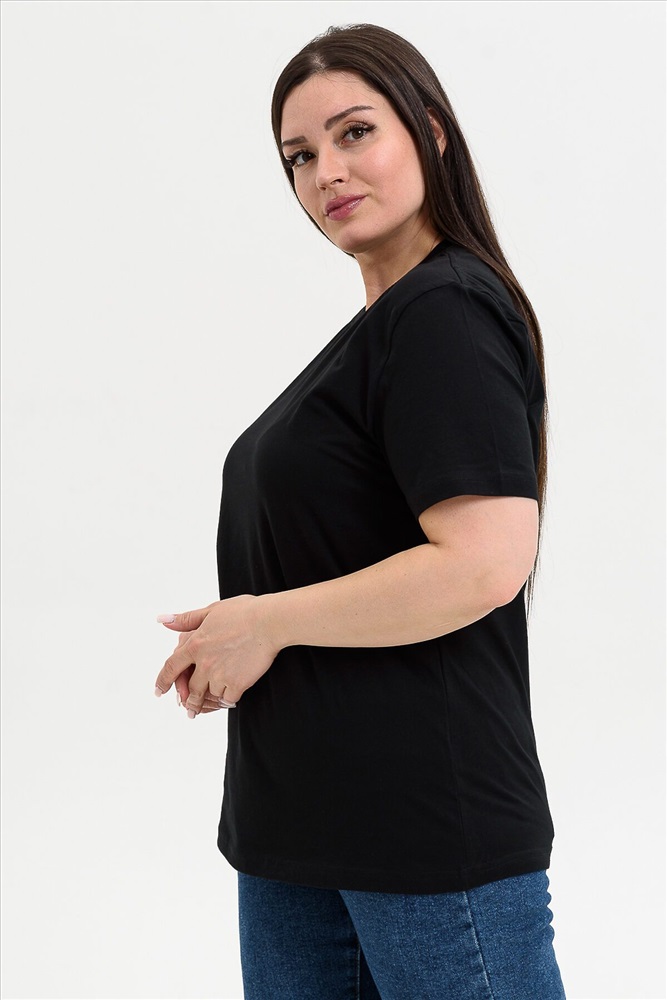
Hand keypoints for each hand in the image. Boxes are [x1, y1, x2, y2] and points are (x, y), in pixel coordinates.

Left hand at [154, 595, 278, 716]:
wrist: (269, 622)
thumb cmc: (244, 612)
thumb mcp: (212, 610)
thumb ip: (187, 619)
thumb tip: (163, 620)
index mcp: (195, 644)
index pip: (171, 667)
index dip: (163, 681)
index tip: (159, 691)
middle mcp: (204, 662)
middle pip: (190, 688)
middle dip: (188, 701)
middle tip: (189, 709)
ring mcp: (220, 674)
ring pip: (208, 695)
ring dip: (209, 699)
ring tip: (209, 705)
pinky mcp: (237, 683)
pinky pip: (227, 699)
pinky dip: (228, 699)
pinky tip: (230, 698)